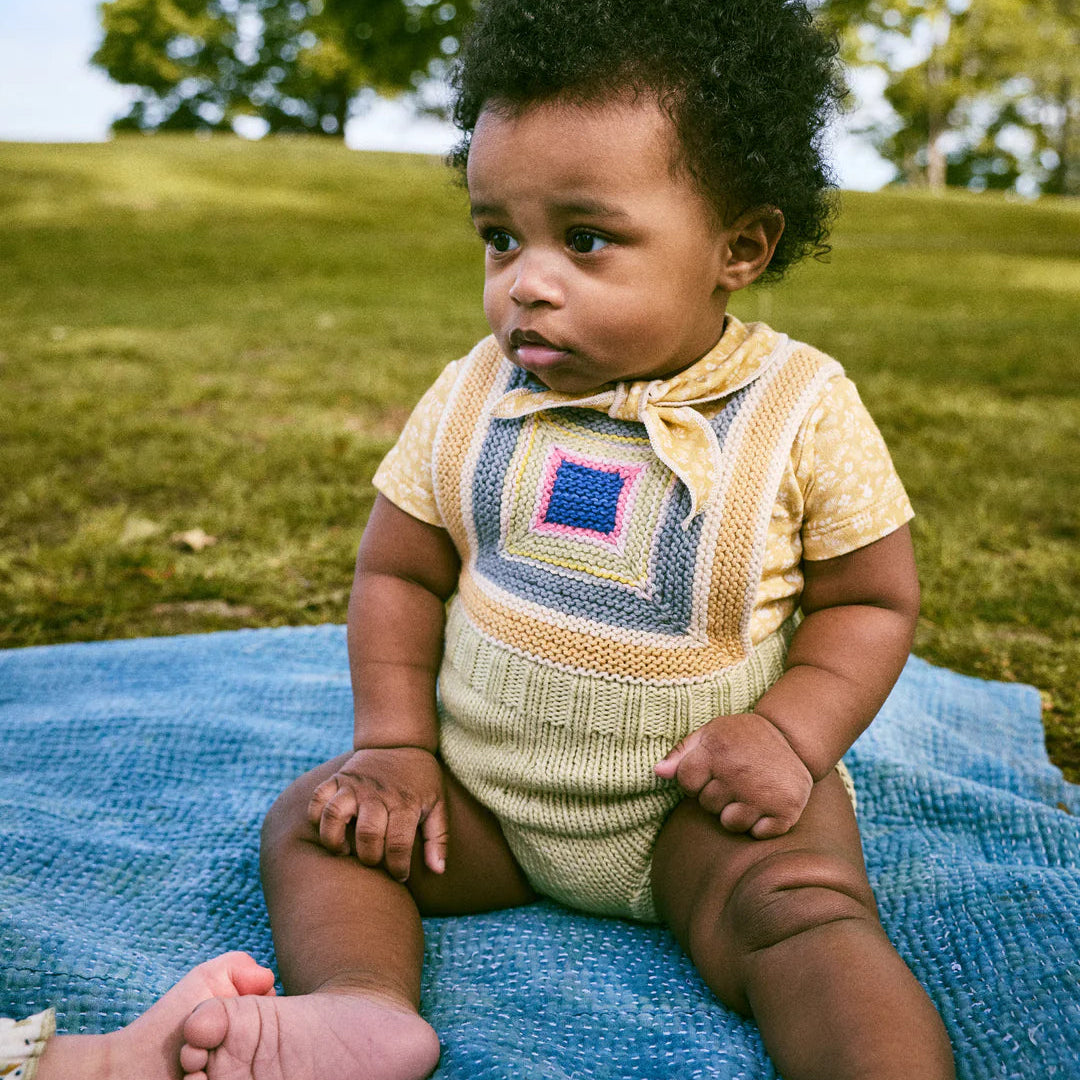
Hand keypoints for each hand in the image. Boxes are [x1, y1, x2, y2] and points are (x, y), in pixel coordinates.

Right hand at [307, 747, 448, 881]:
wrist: (400, 741)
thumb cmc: (421, 781)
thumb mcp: (438, 804)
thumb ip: (437, 838)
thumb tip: (438, 871)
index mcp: (405, 802)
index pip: (399, 844)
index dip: (397, 867)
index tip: (399, 875)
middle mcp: (378, 793)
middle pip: (367, 834)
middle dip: (369, 858)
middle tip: (373, 862)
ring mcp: (355, 785)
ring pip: (334, 814)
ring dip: (334, 839)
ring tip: (344, 850)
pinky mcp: (338, 778)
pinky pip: (317, 798)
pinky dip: (316, 816)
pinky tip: (328, 829)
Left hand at [654, 713, 812, 838]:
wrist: (793, 737)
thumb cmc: (743, 737)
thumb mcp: (711, 733)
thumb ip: (681, 752)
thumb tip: (657, 772)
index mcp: (717, 750)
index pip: (685, 782)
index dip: (696, 778)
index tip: (713, 768)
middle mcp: (738, 773)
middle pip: (707, 804)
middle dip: (717, 794)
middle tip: (737, 777)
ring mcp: (763, 794)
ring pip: (730, 823)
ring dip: (737, 812)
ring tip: (750, 790)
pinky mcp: (785, 810)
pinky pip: (758, 834)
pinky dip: (762, 824)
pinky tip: (767, 802)